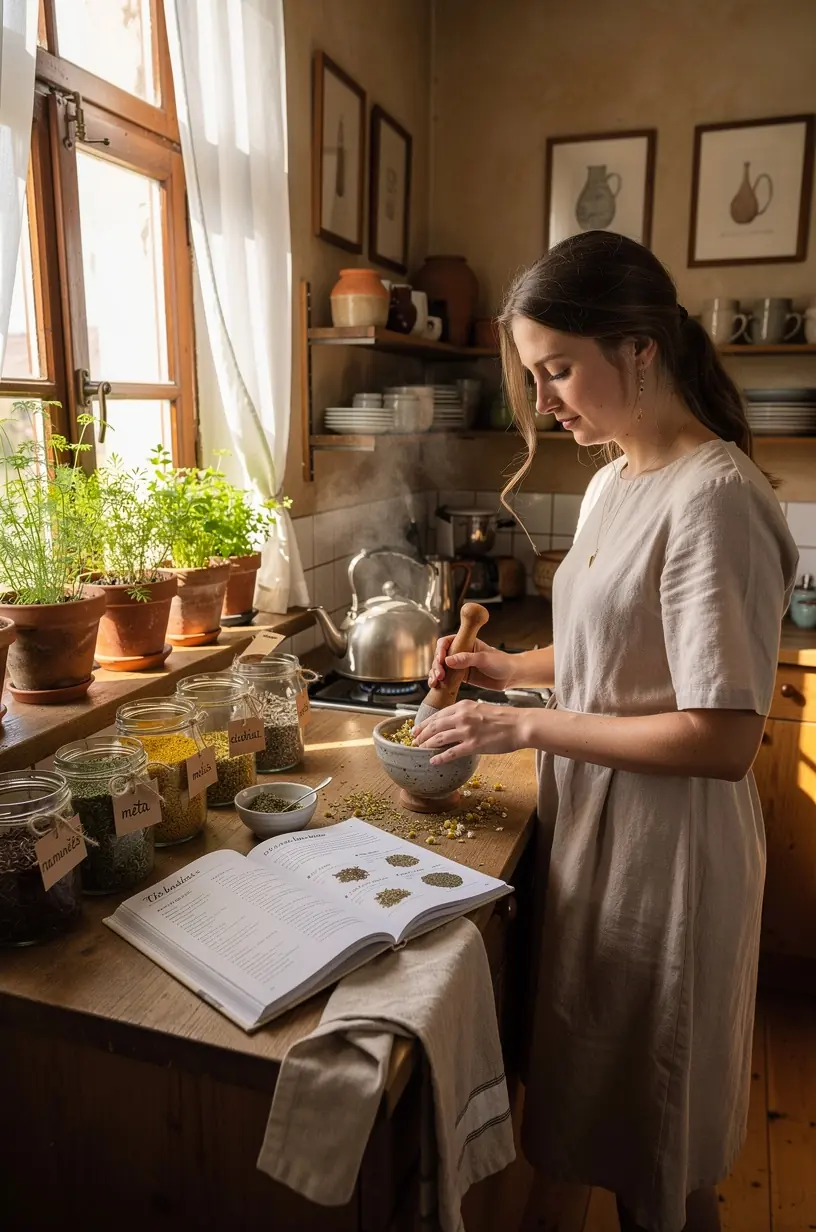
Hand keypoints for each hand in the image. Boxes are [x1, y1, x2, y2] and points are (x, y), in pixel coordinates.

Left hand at [412, 701, 526, 763]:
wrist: (520, 724)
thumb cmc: (504, 718)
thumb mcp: (480, 709)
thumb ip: (466, 714)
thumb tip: (454, 722)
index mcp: (463, 706)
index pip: (438, 715)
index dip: (425, 723)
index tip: (416, 729)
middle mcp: (462, 717)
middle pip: (434, 726)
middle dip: (421, 735)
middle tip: (414, 741)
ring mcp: (467, 731)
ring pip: (439, 739)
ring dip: (427, 745)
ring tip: (420, 750)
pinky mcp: (473, 745)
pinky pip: (451, 752)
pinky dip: (440, 757)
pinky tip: (433, 761)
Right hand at [427, 637, 515, 691]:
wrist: (511, 676)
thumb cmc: (501, 662)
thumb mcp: (484, 659)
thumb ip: (467, 659)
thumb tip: (448, 660)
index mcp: (466, 642)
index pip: (447, 642)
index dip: (440, 650)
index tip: (441, 659)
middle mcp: (460, 652)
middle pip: (441, 656)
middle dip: (437, 665)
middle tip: (440, 674)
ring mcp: (459, 665)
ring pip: (441, 667)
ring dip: (435, 673)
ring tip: (435, 682)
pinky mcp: (460, 677)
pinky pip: (446, 678)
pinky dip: (439, 682)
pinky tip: (435, 686)